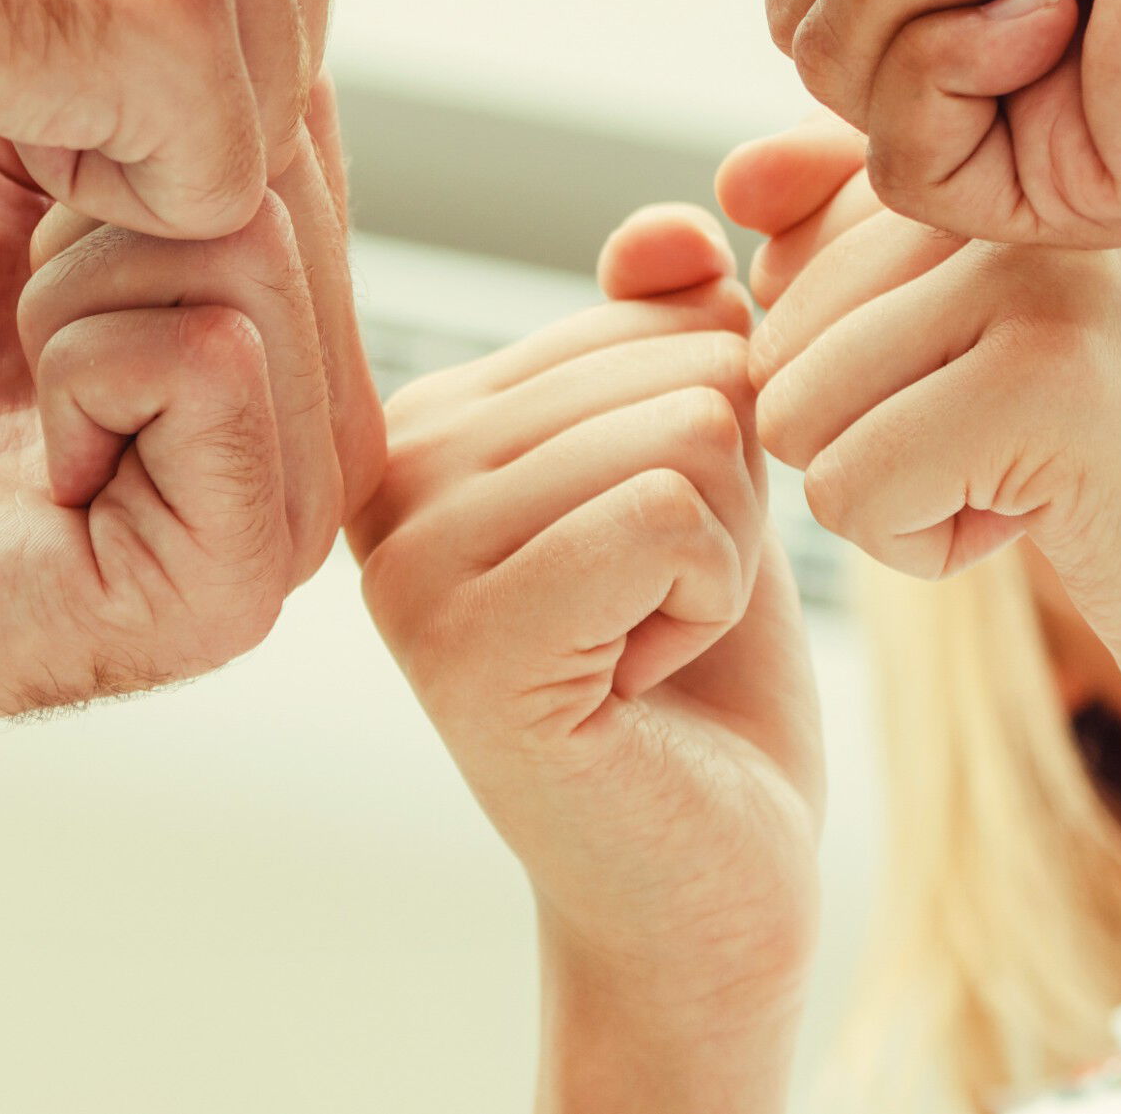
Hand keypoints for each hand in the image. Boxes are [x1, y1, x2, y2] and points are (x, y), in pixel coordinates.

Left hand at [0, 90, 381, 794]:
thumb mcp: (19, 162)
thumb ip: (147, 80)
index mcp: (297, 346)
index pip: (287, 128)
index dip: (119, 139)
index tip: (21, 254)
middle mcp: (327, 436)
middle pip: (273, 175)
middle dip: (93, 214)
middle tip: (5, 338)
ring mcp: (296, 518)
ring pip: (244, 244)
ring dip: (69, 290)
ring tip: (16, 391)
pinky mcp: (238, 580)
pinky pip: (208, 349)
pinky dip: (75, 363)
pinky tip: (33, 462)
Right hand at [354, 207, 822, 1105]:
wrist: (708, 888)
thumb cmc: (707, 682)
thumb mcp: (703, 466)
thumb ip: (675, 329)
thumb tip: (671, 231)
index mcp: (430, 417)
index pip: (655, 306)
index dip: (719, 432)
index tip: (646, 557)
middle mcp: (390, 473)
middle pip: (678, 360)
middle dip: (730, 491)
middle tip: (656, 615)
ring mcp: (413, 558)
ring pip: (686, 429)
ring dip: (726, 552)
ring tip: (646, 644)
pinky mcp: (469, 645)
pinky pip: (674, 515)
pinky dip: (712, 597)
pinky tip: (642, 679)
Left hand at [738, 124, 1120, 790]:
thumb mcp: (1012, 332)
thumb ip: (870, 245)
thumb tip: (728, 188)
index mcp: (1024, 150)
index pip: (795, 224)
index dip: (859, 354)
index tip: (997, 382)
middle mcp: (1032, 180)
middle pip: (777, 329)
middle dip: (871, 430)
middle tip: (1034, 451)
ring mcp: (1045, 270)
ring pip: (793, 408)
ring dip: (893, 491)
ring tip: (1040, 482)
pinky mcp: (1048, 383)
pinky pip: (846, 487)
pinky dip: (922, 548)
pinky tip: (1048, 530)